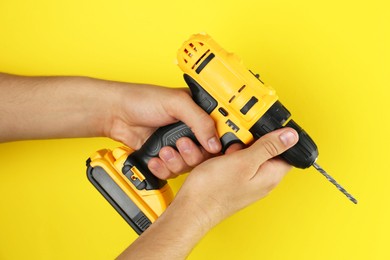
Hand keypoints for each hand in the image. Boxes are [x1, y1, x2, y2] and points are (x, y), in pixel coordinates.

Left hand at [0, 73, 220, 178]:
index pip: (221, 133)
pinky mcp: (165, 158)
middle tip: (181, 144)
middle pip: (207, 155)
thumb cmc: (142, 99)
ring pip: (190, 166)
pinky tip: (156, 159)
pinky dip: (164, 168)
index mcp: (199, 113)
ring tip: (164, 151)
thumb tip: (216, 142)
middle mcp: (191, 131)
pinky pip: (173, 172)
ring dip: (177, 161)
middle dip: (193, 154)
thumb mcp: (176, 103)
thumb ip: (200, 120)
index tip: (216, 150)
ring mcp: (178, 146)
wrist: (116, 114)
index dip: (222, 144)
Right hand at [118, 128, 298, 259]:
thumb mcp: (244, 162)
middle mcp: (261, 179)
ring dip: (234, 147)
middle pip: (264, 149)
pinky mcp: (233, 180)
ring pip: (246, 153)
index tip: (261, 129)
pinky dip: (225, 155)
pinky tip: (216, 157)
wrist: (191, 208)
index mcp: (270, 175)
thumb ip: (268, 147)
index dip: (276, 136)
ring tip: (224, 151)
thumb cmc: (214, 191)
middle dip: (250, 140)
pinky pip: (233, 161)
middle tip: (237, 141)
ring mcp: (246, 180)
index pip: (286, 151)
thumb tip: (291, 136)